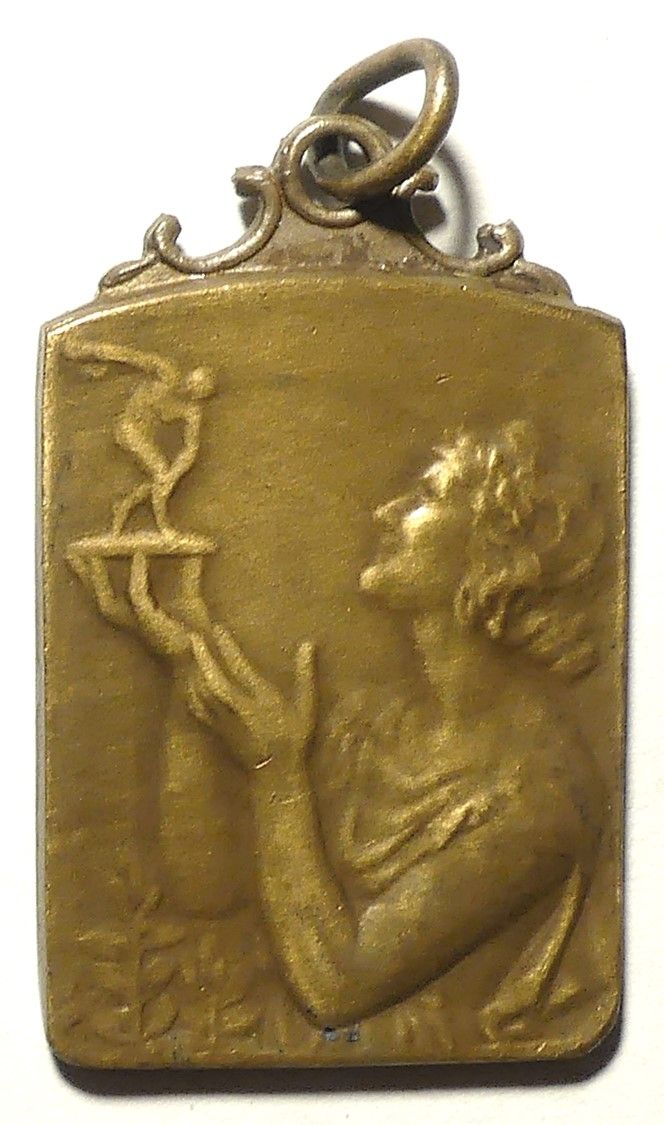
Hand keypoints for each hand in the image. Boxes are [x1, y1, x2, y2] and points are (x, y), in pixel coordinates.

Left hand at [187, 625, 315, 770]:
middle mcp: (238, 707)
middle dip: (202, 657)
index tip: (218, 628)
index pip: (239, 667)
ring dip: (194, 672)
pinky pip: (199, 710)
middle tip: (193, 637)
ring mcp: (224, 720)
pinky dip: (191, 694)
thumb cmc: (293, 737)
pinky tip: (187, 685)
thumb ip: (305, 674)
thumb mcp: (305, 706)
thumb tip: (308, 644)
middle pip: (213, 679)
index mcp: (259, 698)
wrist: (276, 773)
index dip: (228, 647)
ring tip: (188, 655)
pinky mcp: (217, 730)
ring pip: (202, 693)